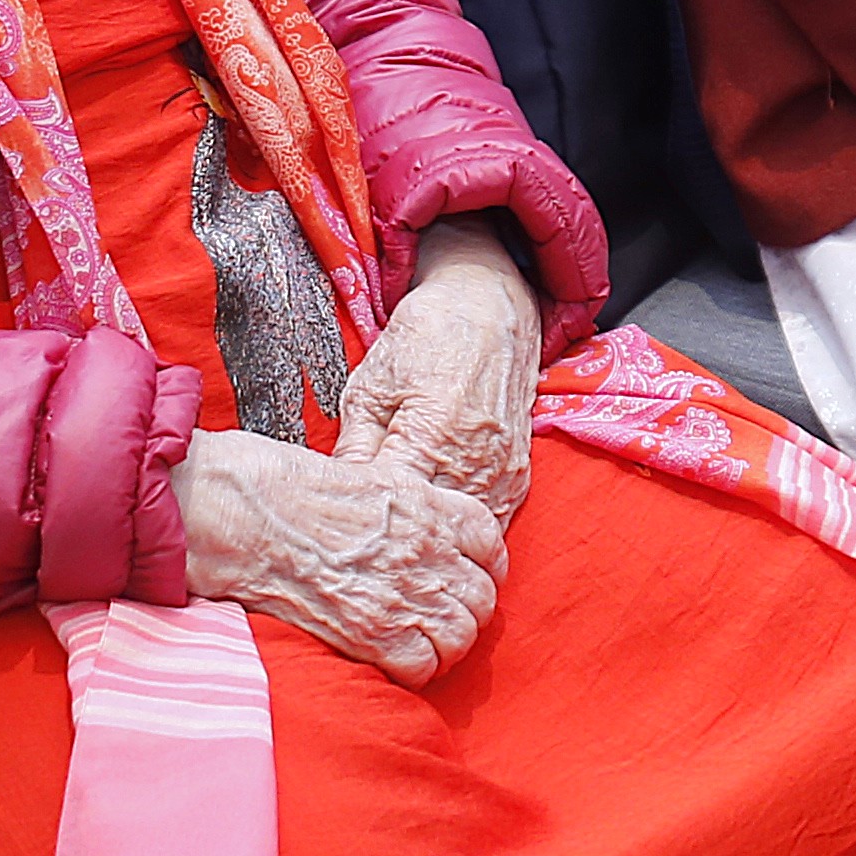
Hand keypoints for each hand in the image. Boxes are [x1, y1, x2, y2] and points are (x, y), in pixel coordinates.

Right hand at [173, 432, 506, 682]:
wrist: (242, 514)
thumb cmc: (282, 485)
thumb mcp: (358, 472)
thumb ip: (400, 505)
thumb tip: (411, 533)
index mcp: (424, 501)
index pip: (488, 540)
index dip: (483, 563)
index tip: (467, 573)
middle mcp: (426, 547)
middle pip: (481, 596)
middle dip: (464, 609)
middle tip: (437, 614)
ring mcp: (403, 593)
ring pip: (461, 637)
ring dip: (444, 643)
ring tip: (417, 639)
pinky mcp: (373, 633)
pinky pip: (422, 667)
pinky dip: (413, 668)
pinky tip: (390, 655)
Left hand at [335, 216, 543, 520]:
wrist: (490, 307)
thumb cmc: (424, 340)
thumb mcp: (373, 384)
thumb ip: (357, 446)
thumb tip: (336, 494)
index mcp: (432, 439)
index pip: (392, 511)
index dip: (365, 526)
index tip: (340, 531)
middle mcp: (474, 465)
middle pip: (430, 533)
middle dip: (396, 544)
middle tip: (362, 548)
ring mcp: (502, 476)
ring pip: (462, 539)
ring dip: (433, 544)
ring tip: (397, 548)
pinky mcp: (518, 479)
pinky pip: (490, 527)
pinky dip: (461, 534)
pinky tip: (435, 530)